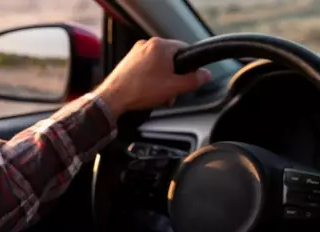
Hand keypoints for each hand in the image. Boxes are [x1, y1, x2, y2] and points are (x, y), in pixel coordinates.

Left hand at [93, 38, 210, 118]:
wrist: (114, 98)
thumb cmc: (141, 91)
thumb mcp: (175, 87)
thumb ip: (194, 80)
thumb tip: (205, 74)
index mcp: (160, 46)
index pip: (185, 50)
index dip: (190, 66)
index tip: (190, 78)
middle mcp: (148, 44)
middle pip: (172, 58)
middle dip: (175, 75)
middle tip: (173, 90)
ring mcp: (137, 52)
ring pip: (160, 64)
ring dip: (164, 79)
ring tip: (159, 94)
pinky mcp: (129, 61)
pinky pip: (148, 67)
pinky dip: (152, 79)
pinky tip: (149, 92)